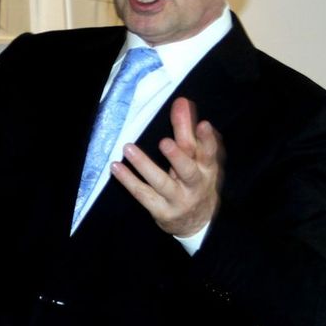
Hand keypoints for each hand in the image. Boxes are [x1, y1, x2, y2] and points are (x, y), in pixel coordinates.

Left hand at [110, 97, 223, 236]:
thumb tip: (182, 103)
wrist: (199, 223)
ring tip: (129, 148)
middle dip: (177, 156)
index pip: (208, 152)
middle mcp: (195, 184)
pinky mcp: (161, 210)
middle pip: (187, 169)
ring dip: (144, 165)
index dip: (207, 139)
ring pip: (161, 182)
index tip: (203, 125)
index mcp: (207, 168)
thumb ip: (188, 131)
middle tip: (165, 142)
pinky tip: (116, 167)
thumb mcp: (198, 159)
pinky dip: (128, 180)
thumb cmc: (196, 182)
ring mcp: (178, 199)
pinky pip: (143, 194)